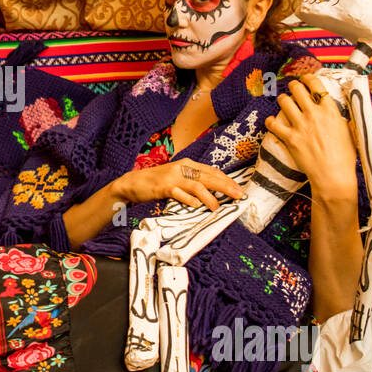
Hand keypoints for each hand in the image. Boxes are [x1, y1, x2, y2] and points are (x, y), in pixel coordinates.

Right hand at [115, 159, 245, 210]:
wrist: (133, 182)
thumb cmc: (157, 182)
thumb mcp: (177, 177)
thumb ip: (193, 181)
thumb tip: (213, 190)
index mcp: (188, 165)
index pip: (212, 171)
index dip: (226, 180)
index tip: (238, 188)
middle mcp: (182, 168)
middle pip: (209, 177)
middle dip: (225, 186)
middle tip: (239, 195)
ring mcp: (172, 177)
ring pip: (197, 186)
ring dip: (210, 197)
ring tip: (217, 207)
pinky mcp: (163, 187)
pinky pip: (179, 193)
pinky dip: (189, 200)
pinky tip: (197, 206)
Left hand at [263, 74, 358, 197]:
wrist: (334, 176)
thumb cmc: (344, 157)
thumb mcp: (349, 131)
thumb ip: (339, 117)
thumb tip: (334, 109)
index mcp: (331, 111)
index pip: (317, 85)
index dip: (309, 78)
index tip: (305, 79)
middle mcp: (314, 115)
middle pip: (297, 89)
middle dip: (293, 86)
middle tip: (293, 89)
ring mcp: (301, 126)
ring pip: (284, 101)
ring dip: (283, 100)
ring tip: (284, 102)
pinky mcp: (290, 138)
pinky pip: (273, 123)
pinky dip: (271, 121)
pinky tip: (272, 121)